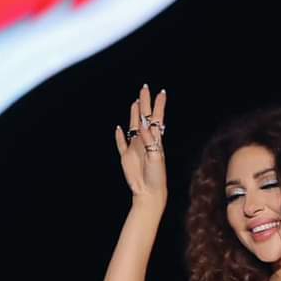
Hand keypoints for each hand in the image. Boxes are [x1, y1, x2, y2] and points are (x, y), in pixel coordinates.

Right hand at [115, 84, 166, 204]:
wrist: (149, 192)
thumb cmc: (156, 176)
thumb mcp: (155, 157)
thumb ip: (150, 141)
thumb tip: (144, 125)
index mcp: (155, 140)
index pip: (157, 119)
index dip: (159, 105)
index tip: (161, 92)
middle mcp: (145, 141)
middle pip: (144, 118)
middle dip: (145, 103)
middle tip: (144, 88)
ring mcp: (135, 148)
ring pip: (133, 127)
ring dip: (134, 115)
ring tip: (135, 102)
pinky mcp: (126, 157)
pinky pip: (121, 143)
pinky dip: (119, 136)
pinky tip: (119, 128)